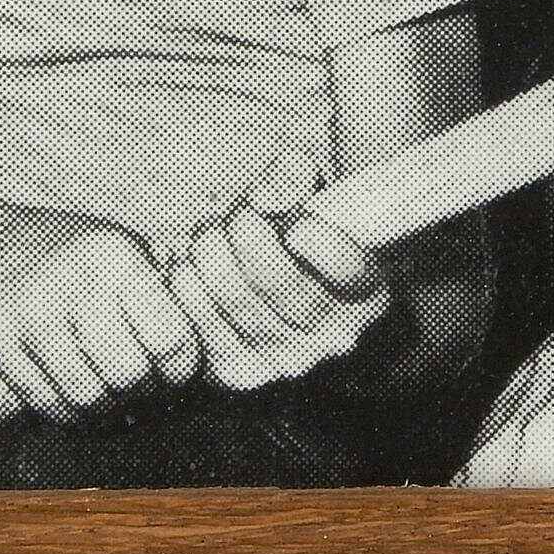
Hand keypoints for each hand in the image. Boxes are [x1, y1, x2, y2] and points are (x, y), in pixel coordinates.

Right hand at [0, 208, 201, 419]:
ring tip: (109, 398)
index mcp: (115, 254)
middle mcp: (71, 278)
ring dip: (103, 410)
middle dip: (141, 391)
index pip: (169, 337)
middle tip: (140, 388)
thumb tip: (202, 363)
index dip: (180, 369)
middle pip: (129, 373)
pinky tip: (74, 402)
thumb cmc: (76, 258)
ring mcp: (27, 309)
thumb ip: (162, 297)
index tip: (175, 373)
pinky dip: (66, 415)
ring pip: (86, 396)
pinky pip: (44, 403)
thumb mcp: (123, 254)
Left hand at [167, 154, 390, 390]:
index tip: (298, 223)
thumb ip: (299, 181)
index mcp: (368, 292)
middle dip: (248, 236)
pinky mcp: (240, 373)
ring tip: (209, 229)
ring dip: (210, 255)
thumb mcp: (313, 206)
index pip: (349, 270)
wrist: (293, 314)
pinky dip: (187, 288)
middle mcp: (333, 336)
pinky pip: (201, 326)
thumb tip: (270, 188)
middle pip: (280, 282)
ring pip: (235, 300)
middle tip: (236, 212)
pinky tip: (186, 263)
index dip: (320, 245)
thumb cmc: (304, 249)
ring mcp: (286, 359)